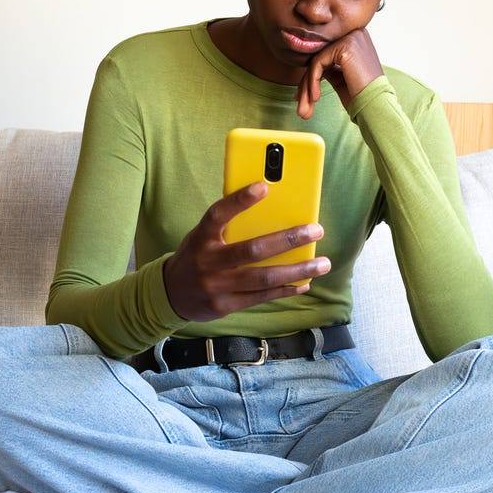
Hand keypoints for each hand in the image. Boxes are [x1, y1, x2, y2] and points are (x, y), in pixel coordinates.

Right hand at [163, 182, 330, 322]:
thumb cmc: (197, 255)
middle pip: (252, 250)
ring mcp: (217, 286)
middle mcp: (208, 262)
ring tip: (321, 263)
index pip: (218, 214)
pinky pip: (261, 297)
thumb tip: (271, 208)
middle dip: (288, 239)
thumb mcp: (202, 235)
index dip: (239, 200)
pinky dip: (285, 290)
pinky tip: (304, 283)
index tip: (264, 186)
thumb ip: (228, 225)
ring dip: (297, 270)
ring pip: (263, 278)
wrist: (171, 294)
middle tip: (316, 230)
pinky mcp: (226, 305)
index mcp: (201, 237)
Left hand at [294, 28, 383, 119]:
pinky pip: (318, 63)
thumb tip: (307, 66)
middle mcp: (355, 32)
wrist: (376, 106)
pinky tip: (315, 98)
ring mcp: (351, 37)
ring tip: (304, 110)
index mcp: (355, 38)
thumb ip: (328, 66)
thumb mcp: (341, 76)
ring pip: (316, 61)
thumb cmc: (361, 95)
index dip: (312, 76)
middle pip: (320, 57)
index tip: (303, 97)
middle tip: (302, 107)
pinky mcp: (345, 46)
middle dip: (307, 83)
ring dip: (307, 87)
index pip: (326, 54)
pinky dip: (312, 82)